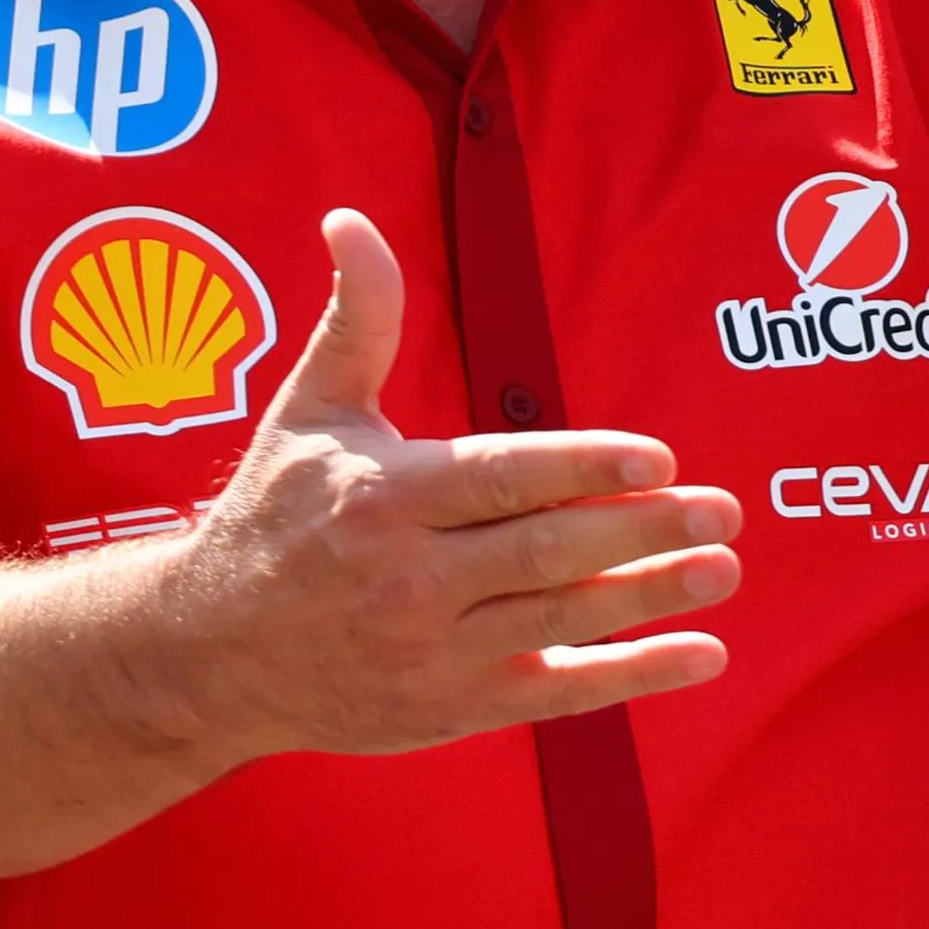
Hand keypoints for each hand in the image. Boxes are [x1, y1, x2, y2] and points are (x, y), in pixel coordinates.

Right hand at [168, 209, 739, 755]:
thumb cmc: (273, 515)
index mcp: (386, 497)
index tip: (660, 457)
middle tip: (723, 510)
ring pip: (561, 620)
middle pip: (545, 550)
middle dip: (642, 530)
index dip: (585, 468)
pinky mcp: (450, 708)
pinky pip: (557, 692)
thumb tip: (351, 219)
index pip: (503, 477)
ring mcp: (432, 652)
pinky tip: (704, 653)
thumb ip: (358, 318)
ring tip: (723, 566)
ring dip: (651, 596)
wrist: (206, 654)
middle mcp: (410, 578)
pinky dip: (634, 675)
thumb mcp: (308, 411)